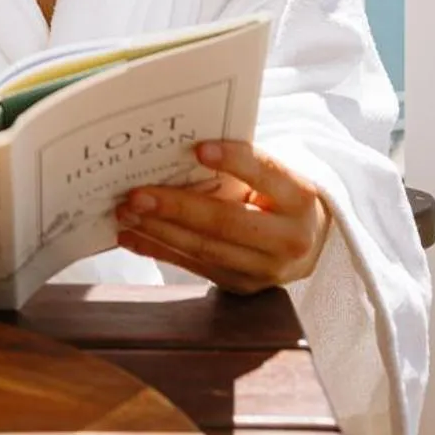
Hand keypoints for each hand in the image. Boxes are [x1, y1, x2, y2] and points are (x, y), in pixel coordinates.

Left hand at [115, 140, 330, 294]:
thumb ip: (239, 167)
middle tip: (137, 194)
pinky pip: (194, 267)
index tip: (199, 148)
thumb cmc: (278, 196)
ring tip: (127, 212)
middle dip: (177, 208)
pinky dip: (159, 250)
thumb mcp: (273, 177)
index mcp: (299, 198)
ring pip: (206, 249)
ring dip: (159, 231)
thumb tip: (178, 152)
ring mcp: (265, 269)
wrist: (307, 243)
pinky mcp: (242, 286)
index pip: (267, 175)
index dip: (235, 161)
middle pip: (228, 222)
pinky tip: (131, 236)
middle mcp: (288, 239)